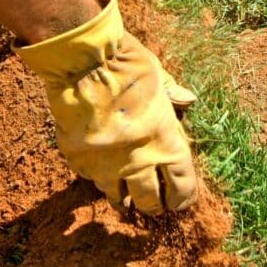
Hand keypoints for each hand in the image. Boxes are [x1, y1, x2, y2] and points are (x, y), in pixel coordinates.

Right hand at [14, 0, 197, 214]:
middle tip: (153, 205)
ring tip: (123, 202)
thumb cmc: (127, 64)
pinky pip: (88, 177)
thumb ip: (172, 93)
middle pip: (150, 200)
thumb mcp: (157, 75)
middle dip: (153, 205)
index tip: (180, 200)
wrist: (83, 62)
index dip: (182, 197)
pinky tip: (96, 171)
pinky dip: (94, 176)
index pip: (181, 185)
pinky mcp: (78, 159)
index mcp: (166, 142)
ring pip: (116, 197)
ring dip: (122, 199)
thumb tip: (188, 99)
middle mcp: (138, 161)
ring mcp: (106, 164)